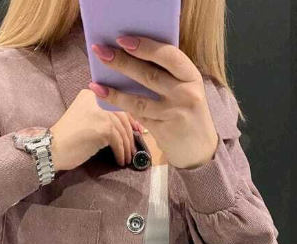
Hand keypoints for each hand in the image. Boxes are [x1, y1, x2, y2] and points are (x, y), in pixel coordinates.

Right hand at [49, 89, 142, 170]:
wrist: (52, 148)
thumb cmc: (68, 138)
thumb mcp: (86, 119)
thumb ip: (103, 116)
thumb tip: (129, 125)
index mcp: (91, 94)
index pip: (117, 104)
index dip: (130, 119)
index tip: (137, 131)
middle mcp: (96, 98)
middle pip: (123, 116)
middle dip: (131, 134)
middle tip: (134, 148)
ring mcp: (101, 112)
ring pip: (122, 130)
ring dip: (127, 147)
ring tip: (127, 158)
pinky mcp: (103, 127)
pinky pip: (118, 142)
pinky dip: (121, 153)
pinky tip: (120, 160)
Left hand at [88, 36, 219, 169]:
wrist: (201, 149)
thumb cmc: (189, 112)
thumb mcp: (187, 89)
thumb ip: (169, 75)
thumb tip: (132, 55)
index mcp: (192, 77)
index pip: (169, 56)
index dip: (146, 46)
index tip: (123, 39)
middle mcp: (186, 94)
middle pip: (150, 75)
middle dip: (123, 62)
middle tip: (101, 51)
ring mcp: (174, 114)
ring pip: (139, 100)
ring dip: (115, 90)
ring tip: (95, 81)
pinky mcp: (164, 131)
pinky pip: (138, 115)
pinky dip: (120, 105)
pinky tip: (104, 97)